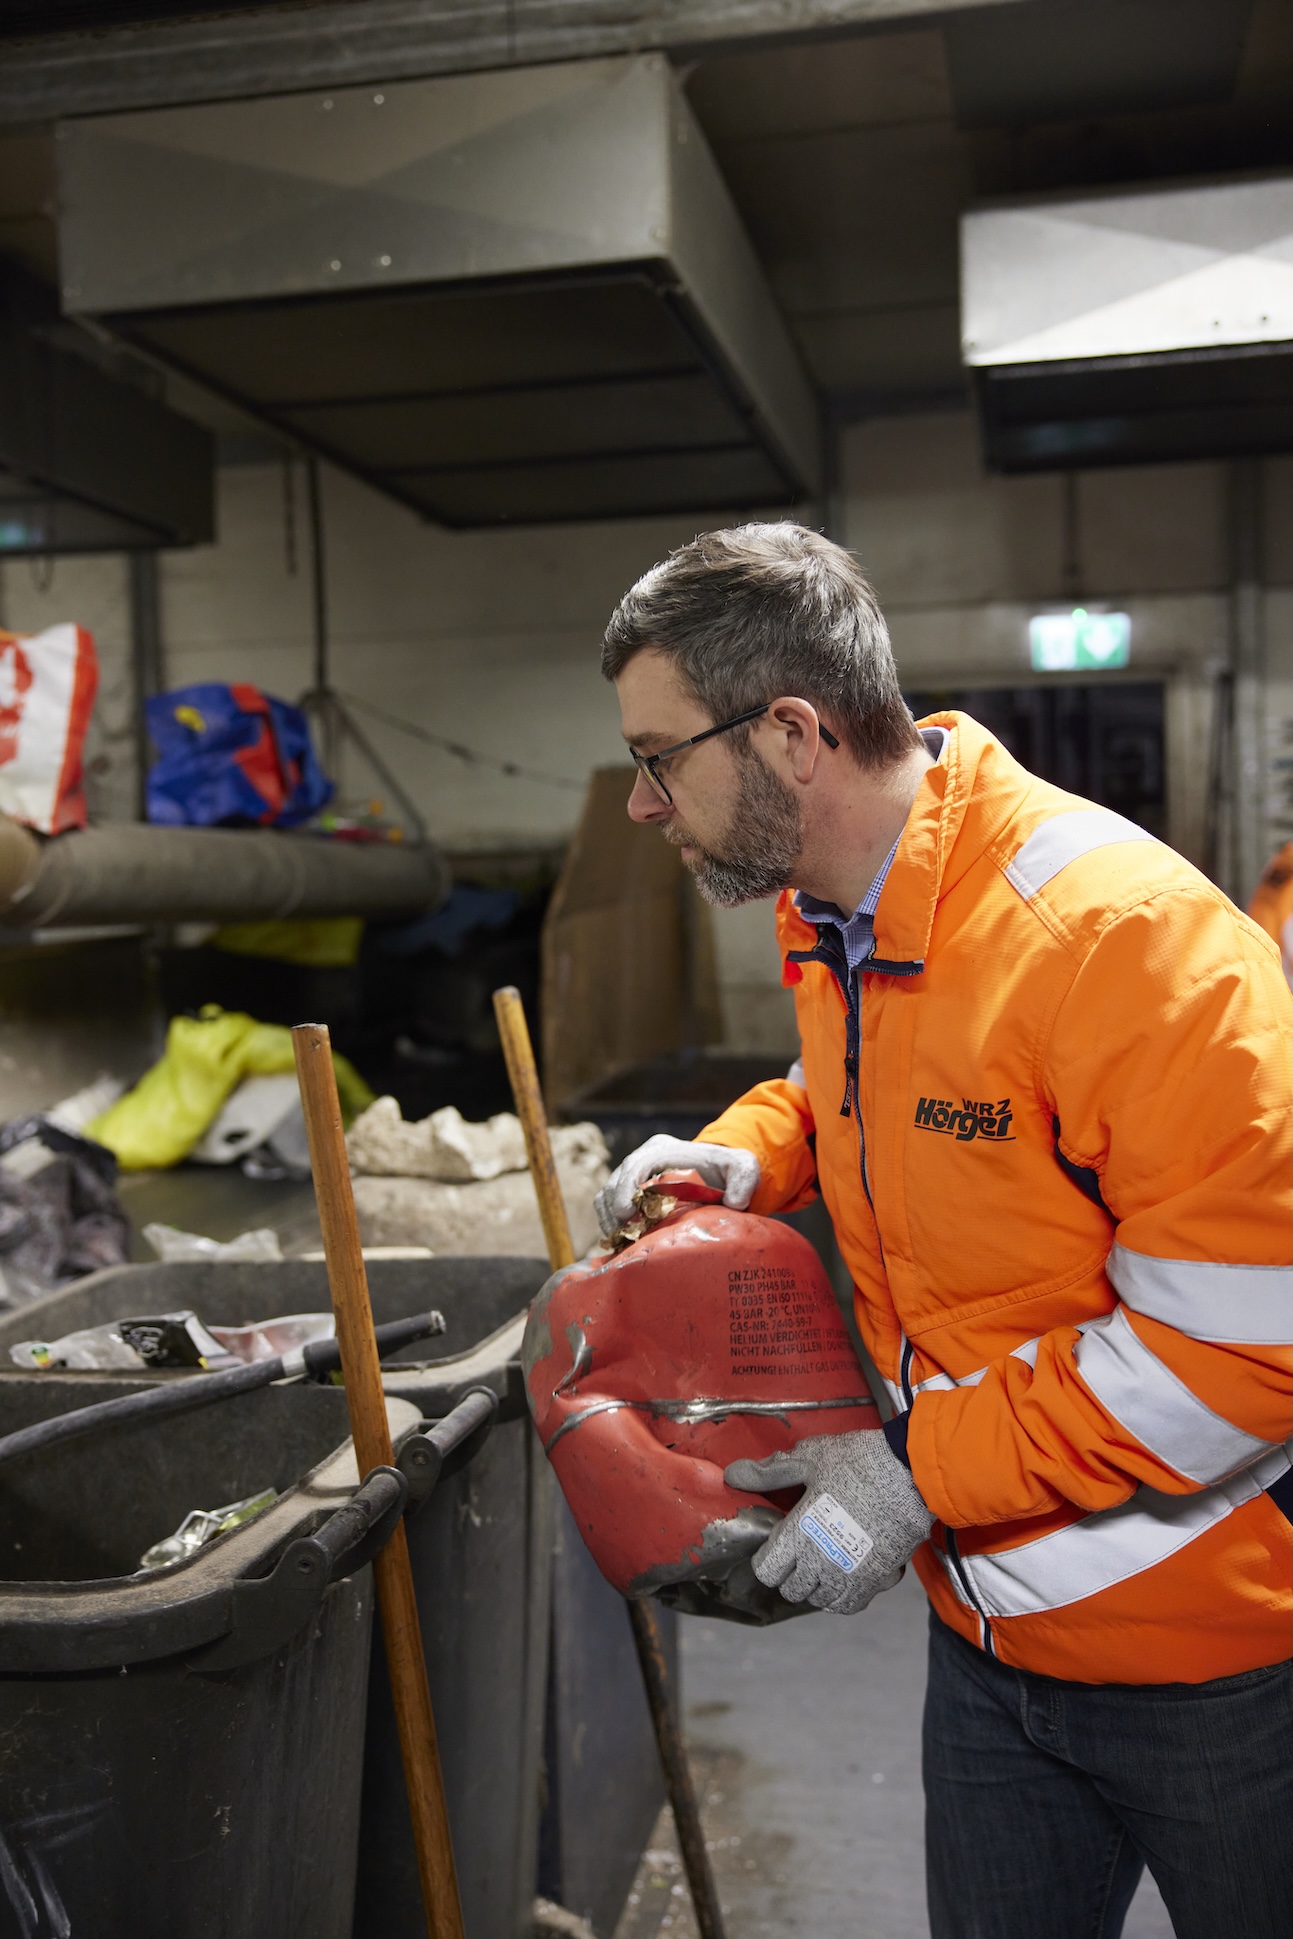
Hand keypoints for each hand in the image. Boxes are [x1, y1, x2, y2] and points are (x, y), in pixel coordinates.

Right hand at [594, 1135, 759, 1237]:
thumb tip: (735, 1202)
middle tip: (624, 1234)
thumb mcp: (744, 1167)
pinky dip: (609, 1225)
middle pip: (613, 1182)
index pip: (634, 1165)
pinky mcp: (627, 1194)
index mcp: (662, 1150)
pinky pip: (605, 1208)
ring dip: (608, 1220)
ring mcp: (631, 1177)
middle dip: (613, 1210)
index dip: (625, 1189)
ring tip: (622, 1242)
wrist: (717, 1175)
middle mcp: (641, 1160)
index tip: (627, 1215)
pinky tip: (622, 1243)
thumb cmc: (727, 1170)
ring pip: (604, 1196)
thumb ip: (745, 1178)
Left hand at [725, 1430, 933, 1614]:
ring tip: (823, 1561)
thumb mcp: (810, 1458)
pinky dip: (842, 1596)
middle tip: (800, 1549)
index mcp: (798, 1535)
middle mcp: (820, 1564)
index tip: (777, 1542)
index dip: (767, 1558)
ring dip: (816, 1586)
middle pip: (791, 1590)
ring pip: (819, 1601)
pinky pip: (849, 1605)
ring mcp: (848, 1576)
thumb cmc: (858, 1463)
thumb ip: (771, 1472)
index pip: (767, 1571)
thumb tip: (733, 1475)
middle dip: (790, 1572)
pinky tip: (844, 1574)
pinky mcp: (875, 1581)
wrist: (912, 1475)